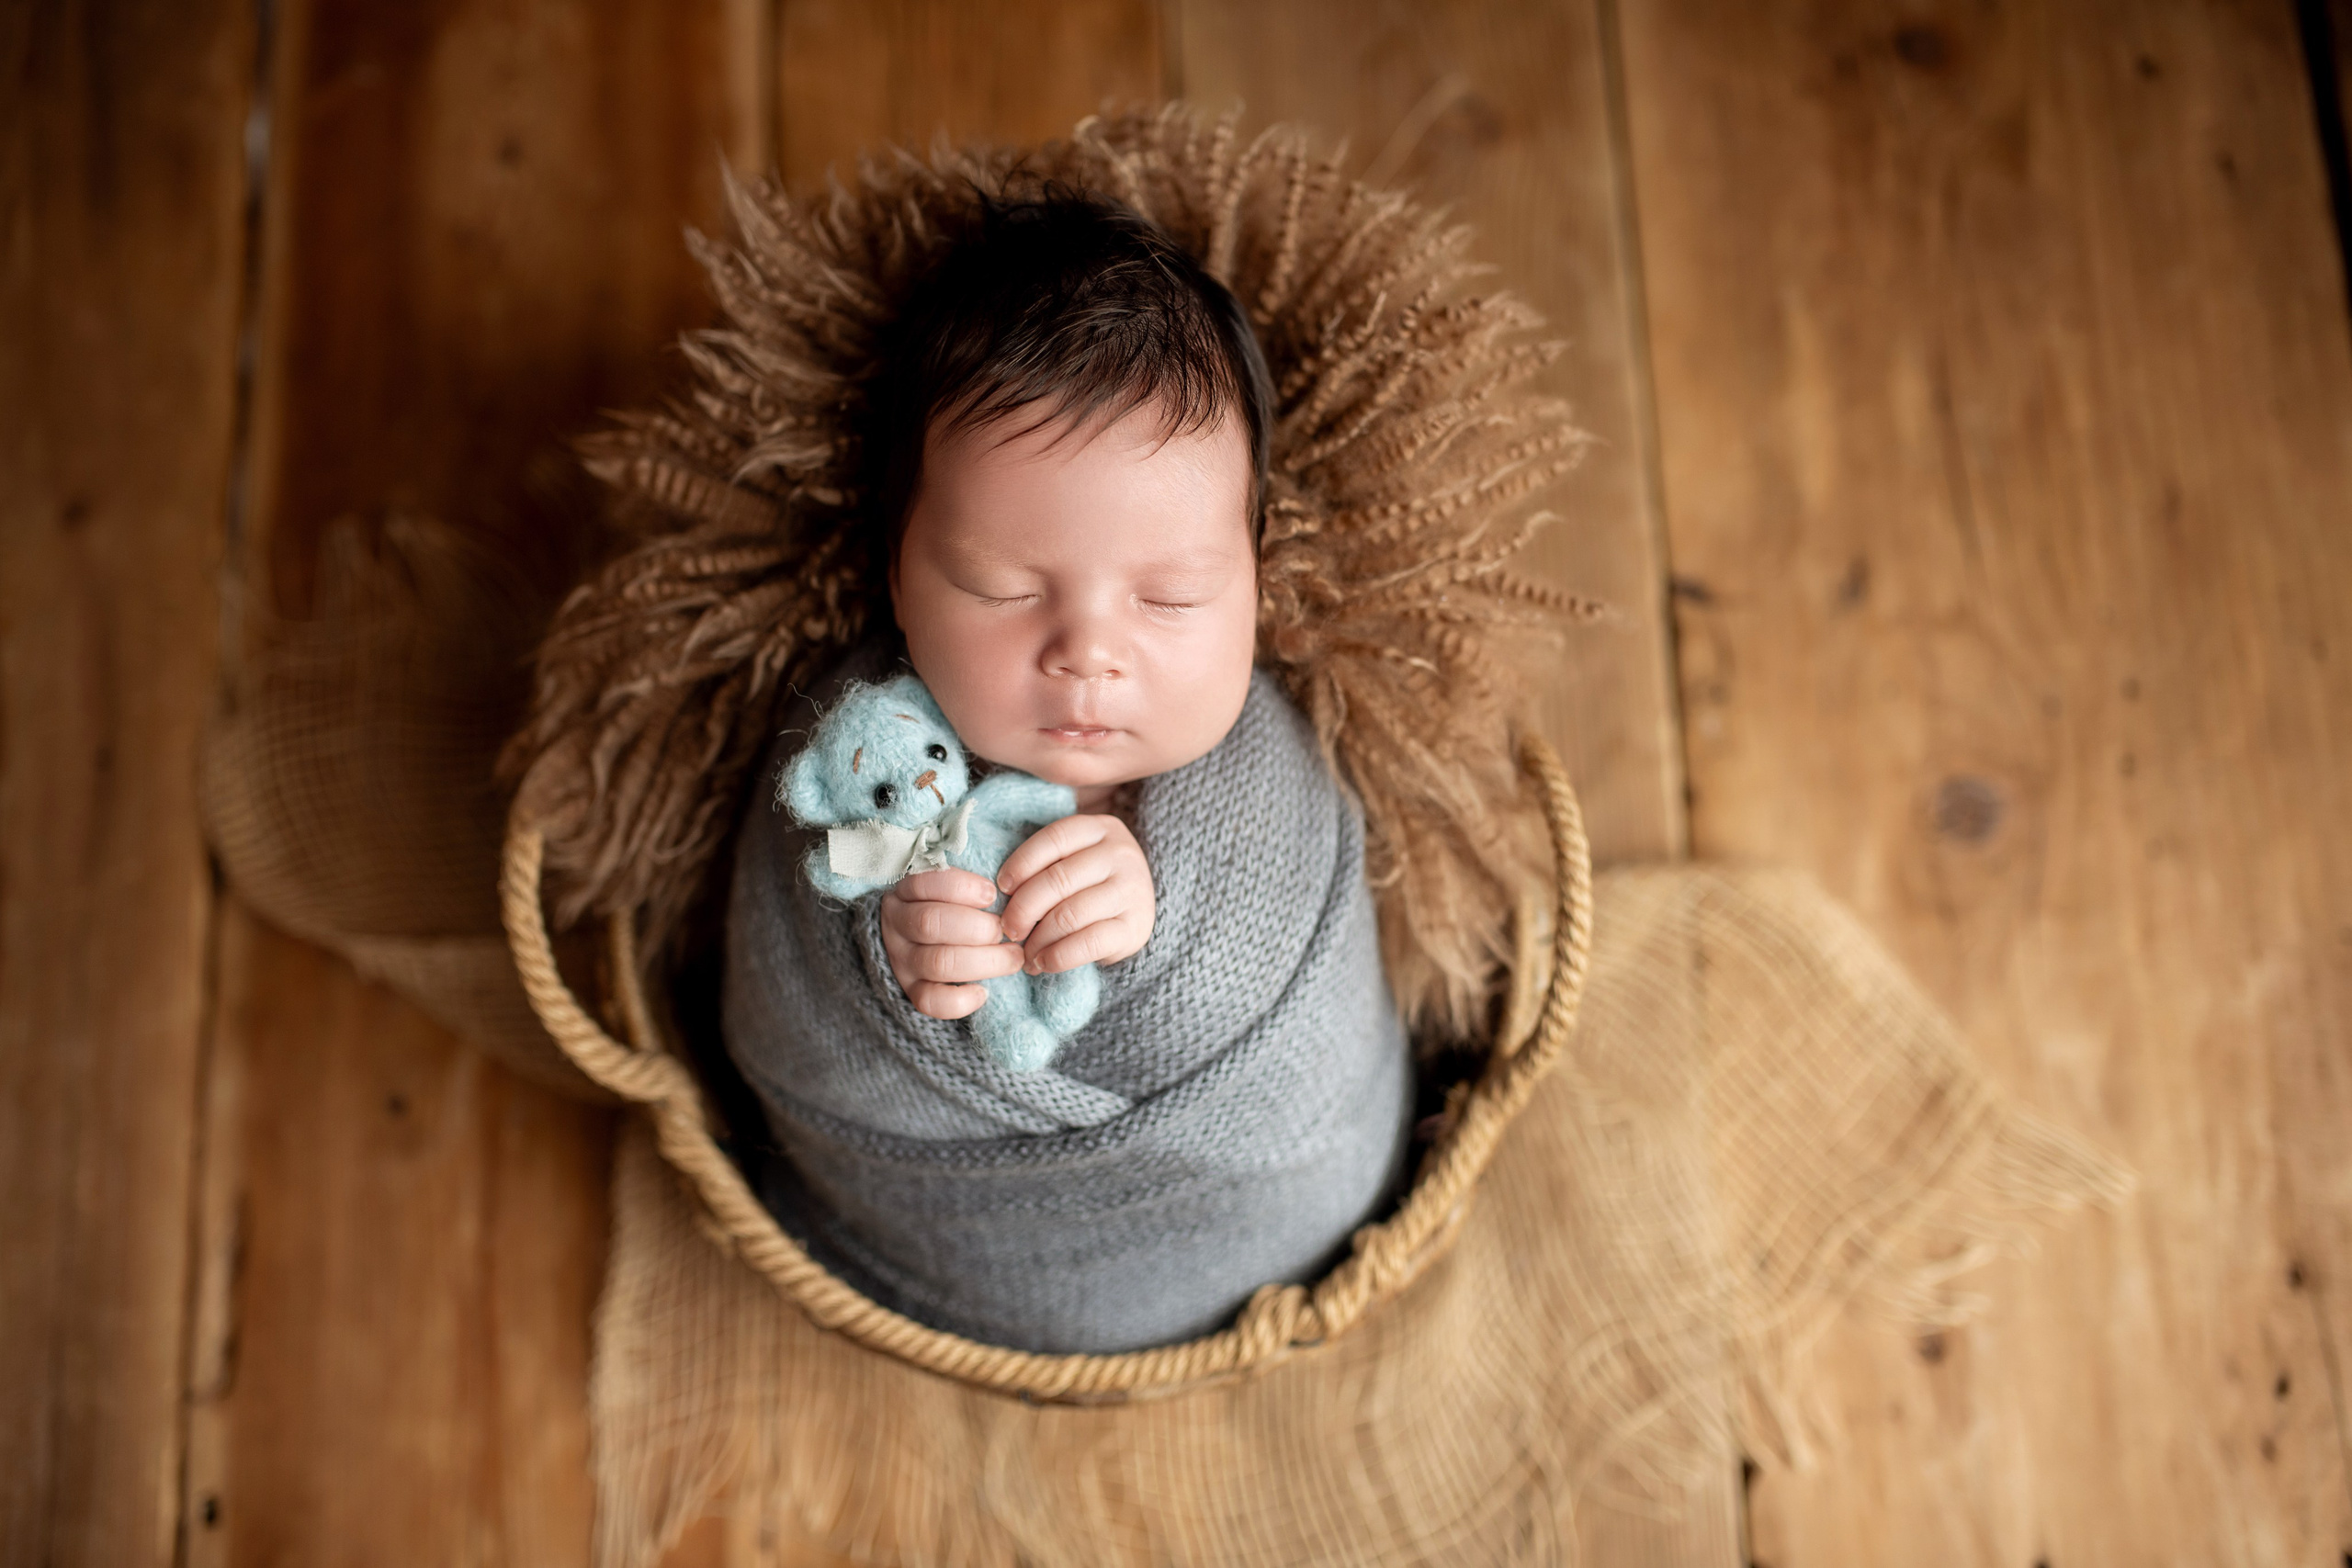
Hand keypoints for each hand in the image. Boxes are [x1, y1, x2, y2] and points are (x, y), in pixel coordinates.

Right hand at [879, 867, 1022, 1020]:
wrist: (921, 944)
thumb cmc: (949, 907)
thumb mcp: (950, 888)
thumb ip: (971, 886)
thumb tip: (1010, 892)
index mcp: (905, 893)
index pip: (923, 884)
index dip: (961, 887)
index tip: (992, 894)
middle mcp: (898, 926)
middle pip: (931, 923)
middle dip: (979, 927)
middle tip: (1008, 931)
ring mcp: (902, 961)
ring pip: (937, 962)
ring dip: (984, 961)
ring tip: (1013, 958)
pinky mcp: (911, 991)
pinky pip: (930, 1001)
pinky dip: (961, 1000)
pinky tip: (983, 991)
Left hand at [996, 814, 1154, 975]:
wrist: (1137, 911)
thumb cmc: (1091, 884)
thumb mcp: (1075, 859)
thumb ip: (1046, 865)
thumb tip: (997, 894)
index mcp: (1100, 829)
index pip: (1053, 839)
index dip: (1021, 863)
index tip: (1001, 888)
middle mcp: (1120, 854)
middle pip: (1058, 880)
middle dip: (1023, 909)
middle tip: (1007, 928)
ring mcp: (1132, 890)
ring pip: (1070, 914)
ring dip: (1037, 939)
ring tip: (1023, 952)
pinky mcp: (1135, 927)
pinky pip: (1088, 943)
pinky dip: (1058, 956)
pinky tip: (1043, 962)